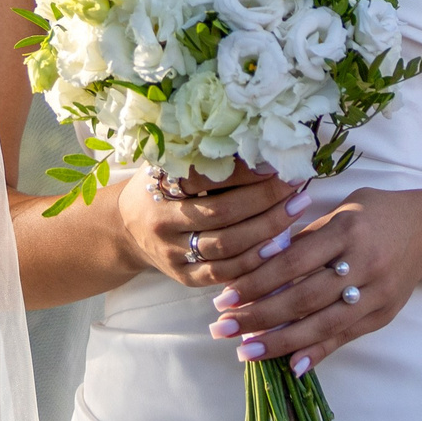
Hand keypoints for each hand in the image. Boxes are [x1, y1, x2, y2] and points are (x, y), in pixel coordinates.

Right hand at [114, 164, 316, 288]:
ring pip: (227, 247)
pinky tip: (278, 246)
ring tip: (296, 210)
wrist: (125, 229)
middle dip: (264, 200)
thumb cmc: (159, 187)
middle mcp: (163, 222)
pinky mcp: (184, 278)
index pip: (205, 178)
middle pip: (222, 214)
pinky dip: (253, 262)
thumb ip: (202, 156)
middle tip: (295, 185)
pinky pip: (224, 274)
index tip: (276, 161)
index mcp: (159, 187)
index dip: (243, 171)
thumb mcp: (168, 164)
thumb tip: (256, 142)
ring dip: (267, 230)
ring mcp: (173, 254)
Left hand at [206, 187, 421, 374]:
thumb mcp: (340, 211)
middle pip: (304, 297)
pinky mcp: (383, 314)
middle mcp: (363, 263)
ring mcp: (376, 293)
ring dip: (281, 342)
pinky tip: (291, 365)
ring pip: (323, 324)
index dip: (257, 282)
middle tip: (223, 328)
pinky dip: (318, 352)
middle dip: (259, 317)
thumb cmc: (374, 215)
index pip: (293, 262)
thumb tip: (258, 264)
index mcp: (346, 230)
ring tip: (246, 352)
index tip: (226, 297)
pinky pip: (346, 337)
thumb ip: (304, 238)